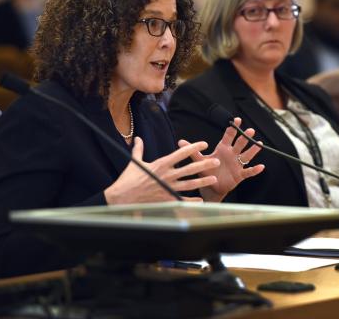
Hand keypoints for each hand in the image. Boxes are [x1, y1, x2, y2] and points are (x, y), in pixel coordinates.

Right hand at [104, 137, 218, 204]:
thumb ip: (139, 149)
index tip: (204, 144)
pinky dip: (192, 201)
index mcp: (161, 164)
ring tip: (214, 179)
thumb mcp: (135, 162)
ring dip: (203, 181)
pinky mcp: (166, 199)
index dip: (194, 147)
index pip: (181, 153)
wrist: (121, 198)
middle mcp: (167, 175)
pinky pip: (182, 200)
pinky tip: (201, 200)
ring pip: (190, 184)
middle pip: (190, 168)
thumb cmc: (127, 180)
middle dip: (205, 164)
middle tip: (216, 161)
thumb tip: (137, 138)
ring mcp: (168, 188)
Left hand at [178, 117, 264, 201]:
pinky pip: (249, 172)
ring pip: (247, 155)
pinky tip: (261, 166)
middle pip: (240, 144)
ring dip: (253, 150)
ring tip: (259, 144)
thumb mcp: (199, 160)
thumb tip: (180, 142)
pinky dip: (255, 170)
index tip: (237, 120)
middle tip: (250, 131)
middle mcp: (232, 154)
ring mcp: (237, 164)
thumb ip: (192, 151)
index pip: (229, 136)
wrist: (211, 186)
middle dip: (245, 137)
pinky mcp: (240, 175)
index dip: (233, 128)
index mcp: (223, 148)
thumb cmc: (206, 170)